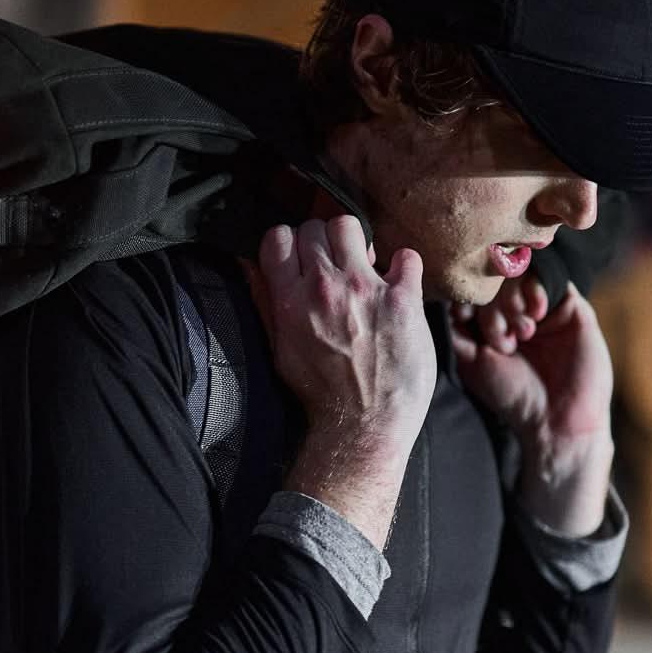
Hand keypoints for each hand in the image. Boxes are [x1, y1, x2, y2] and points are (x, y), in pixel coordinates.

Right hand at [253, 216, 435, 453]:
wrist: (362, 426)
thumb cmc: (320, 394)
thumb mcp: (279, 349)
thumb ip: (265, 304)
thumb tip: (246, 267)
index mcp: (290, 300)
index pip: (277, 237)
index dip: (290, 243)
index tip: (301, 259)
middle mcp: (324, 287)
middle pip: (315, 227)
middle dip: (323, 243)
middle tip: (334, 267)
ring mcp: (364, 289)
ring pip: (352, 227)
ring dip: (358, 242)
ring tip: (363, 268)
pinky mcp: (402, 299)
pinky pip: (405, 256)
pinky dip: (403, 265)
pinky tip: (399, 282)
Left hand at [451, 278, 613, 535]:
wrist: (556, 418)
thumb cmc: (510, 394)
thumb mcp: (470, 360)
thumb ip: (456, 327)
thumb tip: (441, 294)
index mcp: (492, 325)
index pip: (473, 290)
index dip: (467, 298)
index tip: (470, 324)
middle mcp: (516, 313)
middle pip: (493, 279)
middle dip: (490, 306)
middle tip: (501, 341)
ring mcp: (542, 308)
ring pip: (519, 274)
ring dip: (511, 299)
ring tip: (521, 334)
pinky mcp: (570, 306)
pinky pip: (550, 276)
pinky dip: (535, 291)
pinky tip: (536, 317)